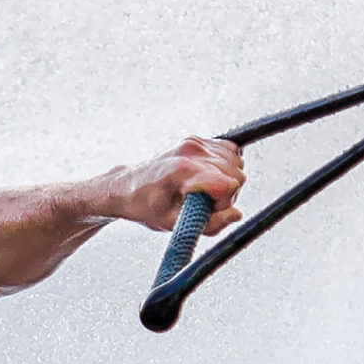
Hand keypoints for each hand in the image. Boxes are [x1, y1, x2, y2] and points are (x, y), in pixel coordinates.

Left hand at [103, 136, 245, 234]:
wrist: (128, 187)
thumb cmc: (145, 206)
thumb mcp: (173, 224)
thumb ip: (209, 223)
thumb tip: (236, 215)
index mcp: (183, 171)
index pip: (229, 185)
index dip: (224, 203)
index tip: (208, 209)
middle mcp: (191, 152)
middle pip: (236, 174)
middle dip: (226, 194)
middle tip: (203, 203)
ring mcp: (194, 143)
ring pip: (236, 162)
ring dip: (227, 179)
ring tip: (203, 190)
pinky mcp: (197, 140)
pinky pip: (229, 151)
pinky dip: (225, 166)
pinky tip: (207, 177)